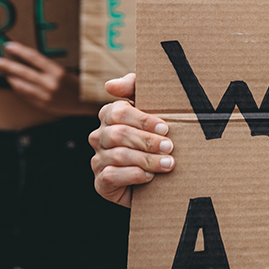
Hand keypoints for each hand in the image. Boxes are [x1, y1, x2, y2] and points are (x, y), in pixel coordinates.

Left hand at [0, 41, 92, 115]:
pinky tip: (14, 83)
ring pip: (21, 85)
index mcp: (58, 72)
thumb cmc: (81, 84)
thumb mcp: (68, 72)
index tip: (8, 46)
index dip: (20, 51)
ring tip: (3, 72)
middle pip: (23, 72)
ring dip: (10, 78)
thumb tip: (30, 59)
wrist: (89, 104)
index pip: (34, 58)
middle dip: (7, 65)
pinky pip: (25, 95)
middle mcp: (50, 83)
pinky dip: (17, 88)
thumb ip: (51, 68)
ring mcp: (45, 95)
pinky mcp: (42, 104)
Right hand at [89, 73, 174, 207]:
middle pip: (118, 134)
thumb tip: (110, 85)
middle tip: (169, 147)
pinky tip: (149, 176)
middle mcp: (99, 137)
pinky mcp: (101, 183)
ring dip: (147, 160)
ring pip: (118, 156)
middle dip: (148, 141)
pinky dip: (133, 175)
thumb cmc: (158, 135)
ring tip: (168, 163)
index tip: (165, 127)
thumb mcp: (154, 107)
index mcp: (110, 116)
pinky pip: (111, 176)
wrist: (161, 177)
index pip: (117, 112)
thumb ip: (134, 86)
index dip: (142, 120)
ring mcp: (98, 160)